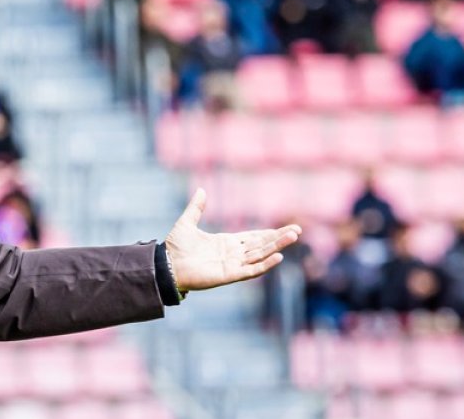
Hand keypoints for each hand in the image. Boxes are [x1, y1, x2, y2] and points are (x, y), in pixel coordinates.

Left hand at [165, 188, 301, 291]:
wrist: (166, 265)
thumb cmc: (175, 248)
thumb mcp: (187, 222)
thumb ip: (196, 207)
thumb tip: (202, 189)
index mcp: (226, 243)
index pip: (253, 238)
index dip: (269, 233)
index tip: (286, 228)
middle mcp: (233, 254)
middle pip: (261, 245)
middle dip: (279, 238)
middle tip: (297, 231)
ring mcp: (232, 265)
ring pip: (260, 255)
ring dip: (277, 247)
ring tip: (293, 237)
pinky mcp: (229, 275)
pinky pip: (251, 270)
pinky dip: (265, 264)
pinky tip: (278, 256)